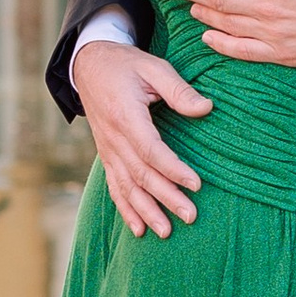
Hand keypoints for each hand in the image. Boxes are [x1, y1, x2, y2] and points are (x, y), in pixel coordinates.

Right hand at [74, 40, 211, 238]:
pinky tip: (138, 230)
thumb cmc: (126, 65)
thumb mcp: (153, 67)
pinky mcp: (106, 156)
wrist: (89, 65)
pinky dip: (126, 210)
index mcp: (125, 116)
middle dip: (166, 198)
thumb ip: (179, 89)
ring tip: (166, 231)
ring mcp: (107, 150)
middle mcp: (113, 138)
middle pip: (141, 174)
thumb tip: (206, 108)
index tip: (196, 184)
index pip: (151, 150)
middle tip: (190, 216)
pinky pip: (114, 187)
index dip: (173, 169)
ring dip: (146, 211)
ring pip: (127, 187)